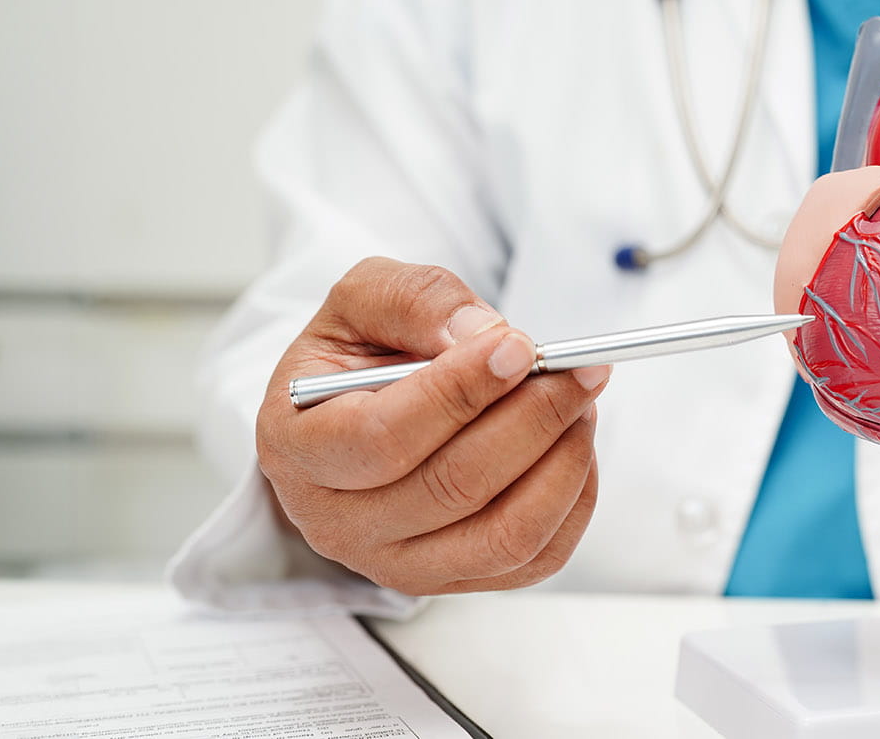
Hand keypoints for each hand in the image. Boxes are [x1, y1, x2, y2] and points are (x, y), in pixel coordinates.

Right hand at [255, 257, 610, 594]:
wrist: (364, 410)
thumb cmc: (361, 355)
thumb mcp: (364, 300)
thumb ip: (413, 300)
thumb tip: (479, 335)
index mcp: (299, 448)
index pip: (384, 438)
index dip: (460, 392)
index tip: (519, 347)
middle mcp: (339, 522)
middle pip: (455, 487)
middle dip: (533, 418)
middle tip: (577, 368)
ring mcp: (398, 564)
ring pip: (505, 533)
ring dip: (563, 460)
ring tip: (580, 401)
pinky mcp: (456, 581)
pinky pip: (536, 557)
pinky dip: (574, 499)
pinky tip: (573, 444)